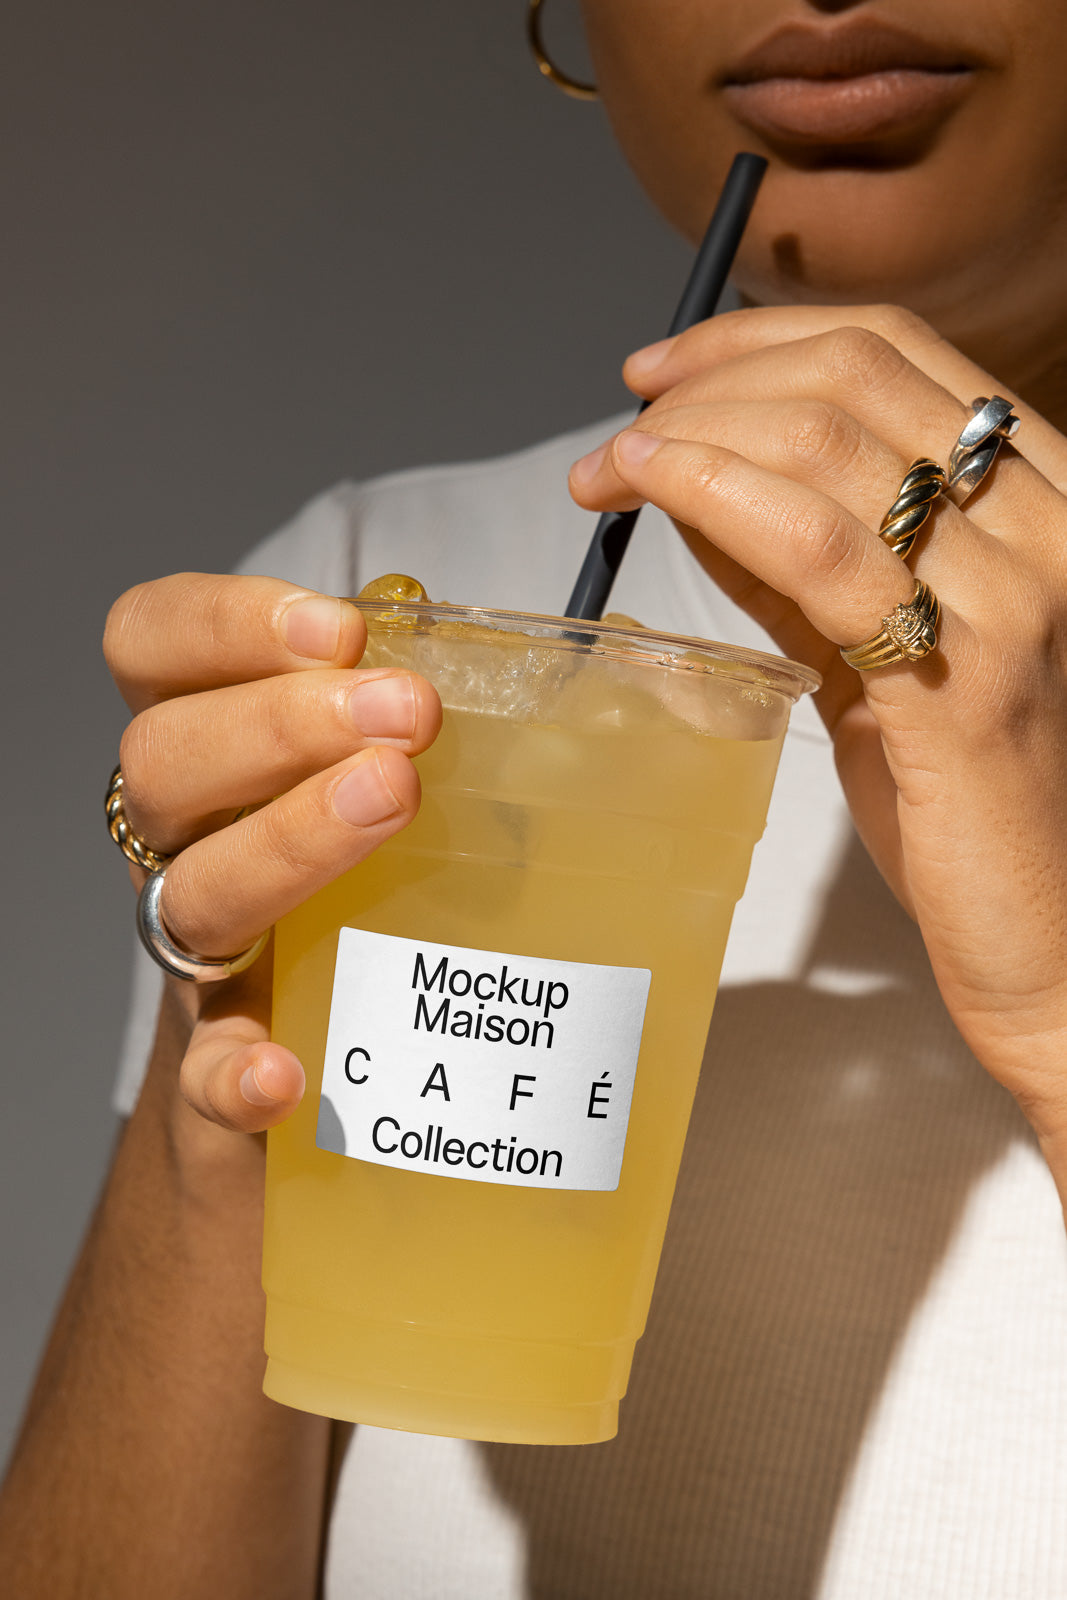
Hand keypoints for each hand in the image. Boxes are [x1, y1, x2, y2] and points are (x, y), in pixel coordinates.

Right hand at [103, 573, 441, 1134]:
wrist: (331, 1085)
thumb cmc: (386, 898)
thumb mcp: (419, 783)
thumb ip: (482, 713)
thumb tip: (617, 658)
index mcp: (224, 748)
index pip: (154, 645)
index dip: (223, 621)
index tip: (342, 628)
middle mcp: (193, 841)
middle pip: (163, 759)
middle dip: (282, 720)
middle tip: (409, 716)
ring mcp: (202, 957)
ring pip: (191, 892)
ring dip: (286, 841)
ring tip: (393, 799)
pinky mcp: (225, 1069)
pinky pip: (204, 1073)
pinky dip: (237, 1070)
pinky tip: (289, 1073)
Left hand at [570, 305, 1066, 1167]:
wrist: (1043, 928)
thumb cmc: (961, 795)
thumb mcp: (872, 645)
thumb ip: (797, 559)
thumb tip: (691, 472)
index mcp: (1037, 494)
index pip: (894, 349)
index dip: (757, 337)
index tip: (660, 370)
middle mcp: (1044, 520)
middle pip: (853, 376)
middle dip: (708, 383)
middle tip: (618, 435)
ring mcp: (1015, 591)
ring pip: (828, 443)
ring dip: (692, 435)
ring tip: (610, 469)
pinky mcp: (965, 673)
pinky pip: (820, 548)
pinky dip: (714, 494)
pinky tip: (649, 491)